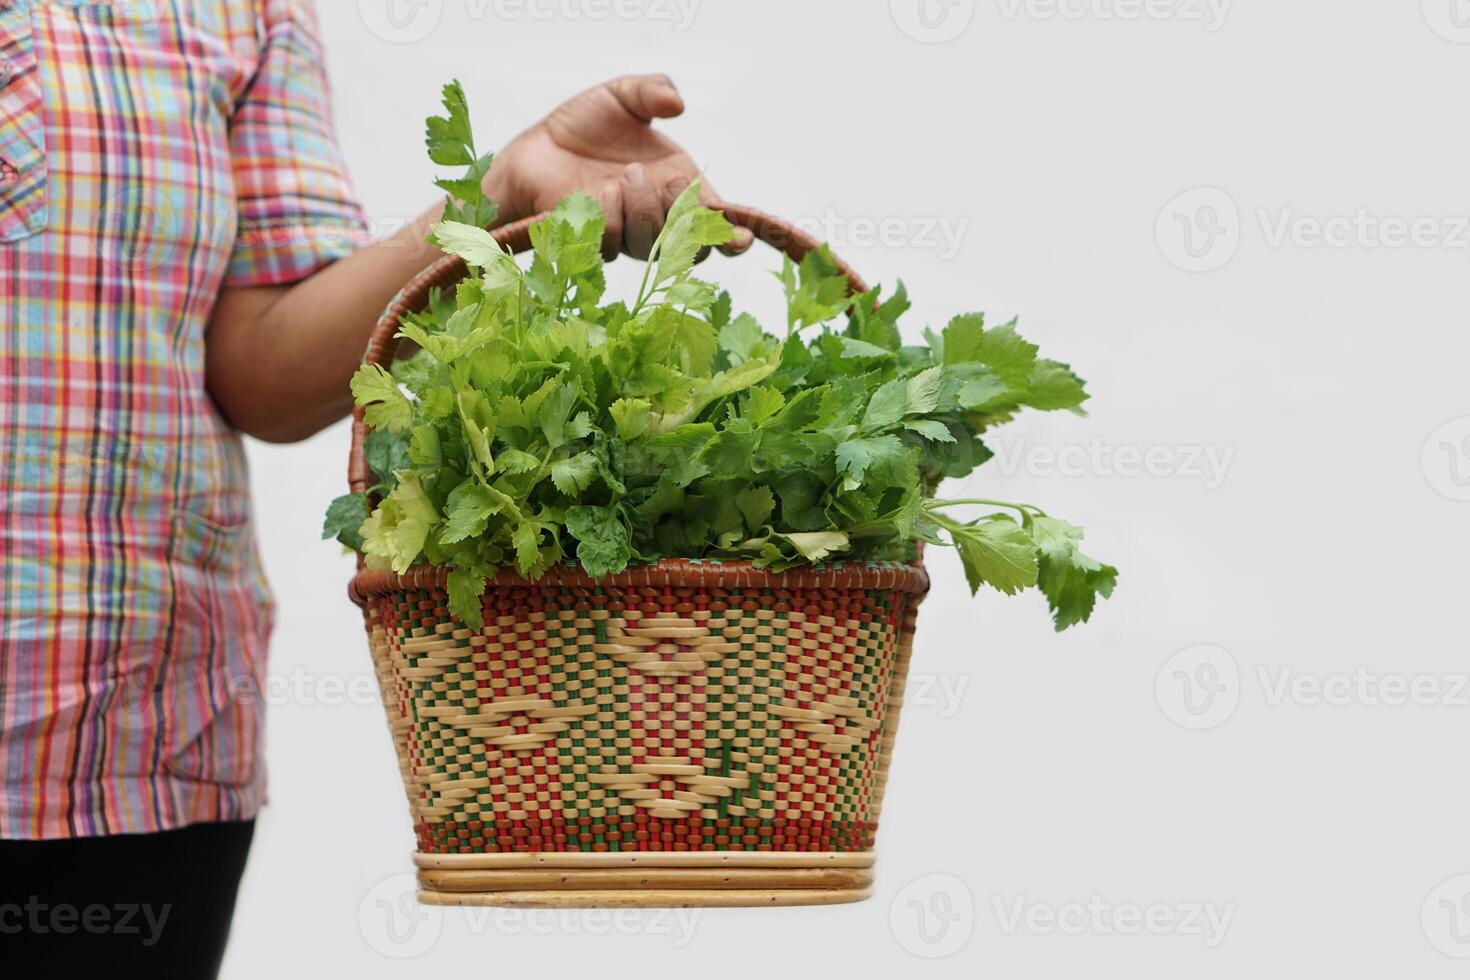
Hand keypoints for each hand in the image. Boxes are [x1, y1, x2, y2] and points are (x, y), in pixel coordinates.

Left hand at [487, 74, 753, 260]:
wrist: (536, 145)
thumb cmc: (584, 123)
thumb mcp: (622, 94)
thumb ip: (651, 91)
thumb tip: (677, 104)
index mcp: (679, 184)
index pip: (716, 222)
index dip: (734, 236)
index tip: (741, 239)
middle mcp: (658, 216)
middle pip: (691, 247)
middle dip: (685, 219)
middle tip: (667, 181)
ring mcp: (626, 233)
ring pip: (651, 245)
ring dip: (644, 211)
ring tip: (625, 175)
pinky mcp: (594, 241)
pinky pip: (612, 243)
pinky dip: (611, 217)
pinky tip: (600, 194)